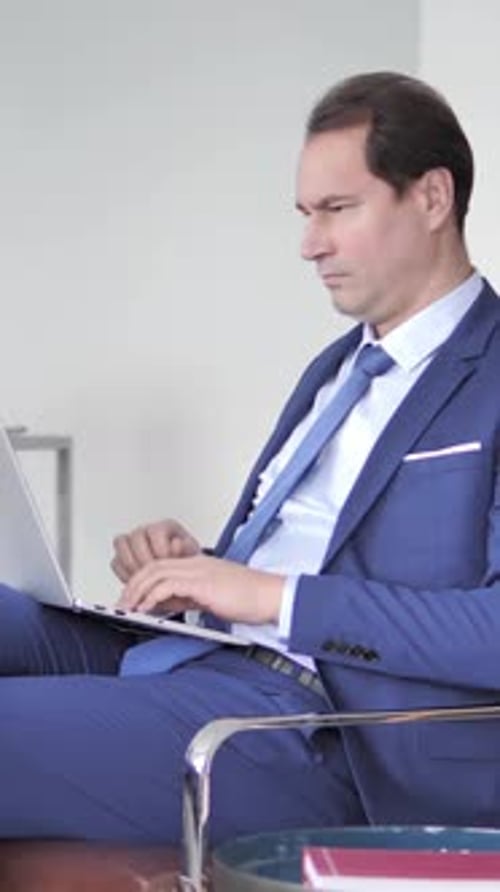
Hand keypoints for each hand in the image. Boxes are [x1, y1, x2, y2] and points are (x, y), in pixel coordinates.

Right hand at [111, 519, 200, 582]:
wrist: (179, 576)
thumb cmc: (185, 563)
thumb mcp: (192, 555)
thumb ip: (186, 549)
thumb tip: (176, 544)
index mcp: (165, 527)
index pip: (155, 531)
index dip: (160, 549)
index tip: (166, 563)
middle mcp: (146, 531)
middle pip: (135, 537)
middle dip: (144, 559)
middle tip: (153, 574)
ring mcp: (132, 542)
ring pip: (120, 545)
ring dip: (131, 565)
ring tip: (143, 578)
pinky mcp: (122, 557)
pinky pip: (115, 562)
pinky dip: (124, 574)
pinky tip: (137, 583)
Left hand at [116, 553, 284, 624]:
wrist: (271, 597)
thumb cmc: (250, 599)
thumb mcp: (212, 597)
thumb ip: (188, 597)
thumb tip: (166, 606)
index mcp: (197, 565)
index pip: (160, 566)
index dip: (141, 581)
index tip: (131, 599)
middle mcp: (195, 563)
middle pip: (153, 566)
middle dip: (133, 585)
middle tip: (122, 604)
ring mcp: (199, 571)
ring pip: (156, 572)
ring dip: (138, 591)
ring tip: (128, 607)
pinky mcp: (202, 582)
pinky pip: (168, 585)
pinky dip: (152, 597)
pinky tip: (146, 609)